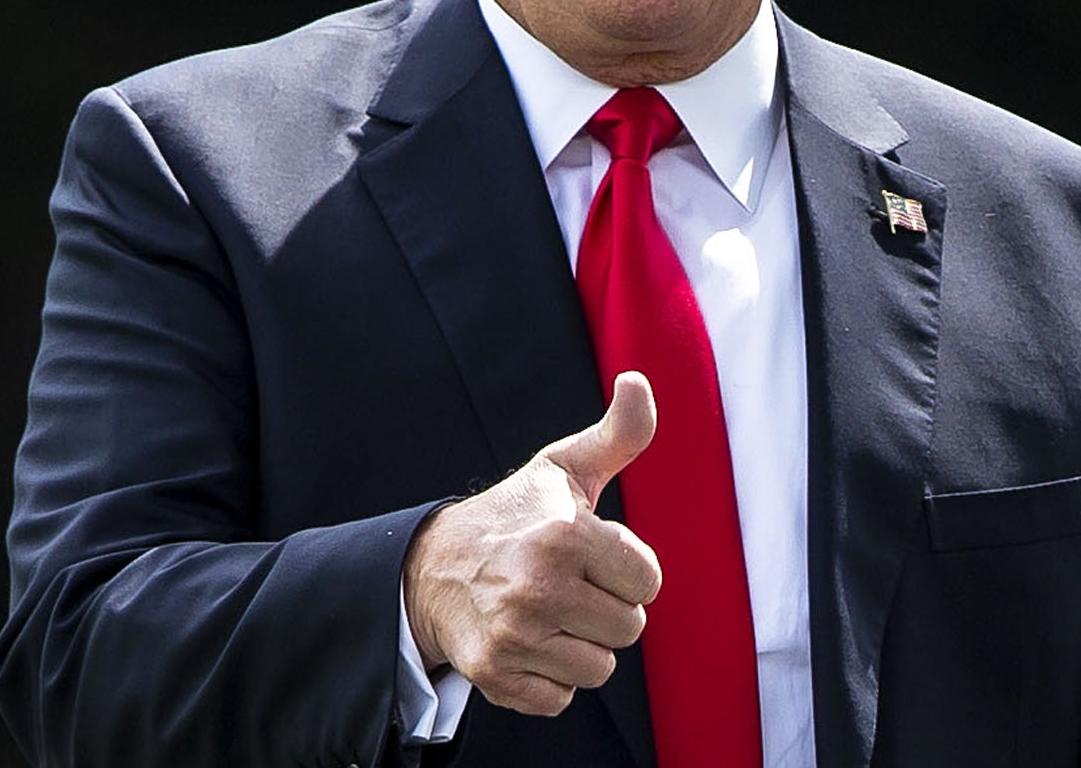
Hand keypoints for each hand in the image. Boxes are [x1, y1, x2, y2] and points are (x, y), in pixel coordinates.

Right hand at [402, 371, 662, 715]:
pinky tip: (529, 641)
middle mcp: (538, 586)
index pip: (648, 581)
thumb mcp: (564, 468)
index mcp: (565, 533)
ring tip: (550, 612)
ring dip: (581, 644)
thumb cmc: (515, 515)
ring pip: (600, 668)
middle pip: (629, 628)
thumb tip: (639, 382)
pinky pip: (561, 698)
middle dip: (607, 607)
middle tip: (570, 585)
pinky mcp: (495, 674)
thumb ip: (619, 433)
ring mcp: (515, 634)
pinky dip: (550, 677)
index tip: (593, 554)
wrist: (432, 566)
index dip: (627, 569)